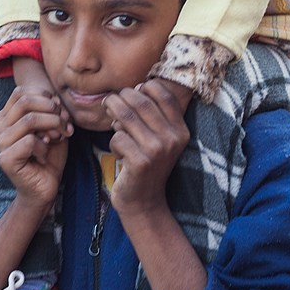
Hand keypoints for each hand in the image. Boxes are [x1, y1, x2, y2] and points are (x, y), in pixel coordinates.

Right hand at [0, 86, 68, 211]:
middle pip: (26, 102)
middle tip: (65, 125)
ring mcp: (0, 143)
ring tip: (58, 138)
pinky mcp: (5, 159)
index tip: (60, 112)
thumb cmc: (49, 155)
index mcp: (6, 116)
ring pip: (30, 120)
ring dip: (52, 126)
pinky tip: (44, 156)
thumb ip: (51, 110)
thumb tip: (54, 99)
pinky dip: (44, 147)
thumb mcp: (53, 127)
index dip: (45, 97)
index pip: (22, 92)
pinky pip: (30, 141)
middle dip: (52, 111)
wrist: (45, 187)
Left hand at [104, 80, 189, 219]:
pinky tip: (119, 152)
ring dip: (112, 112)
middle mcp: (173, 139)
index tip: (133, 92)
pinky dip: (113, 141)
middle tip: (111, 102)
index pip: (163, 94)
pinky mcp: (140, 162)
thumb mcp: (158, 139)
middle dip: (120, 97)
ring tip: (109, 116)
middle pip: (140, 101)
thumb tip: (135, 86)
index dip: (144, 87)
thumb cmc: (146, 163)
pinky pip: (118, 137)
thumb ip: (152, 115)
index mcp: (181, 130)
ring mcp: (157, 150)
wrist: (144, 202)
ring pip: (126, 116)